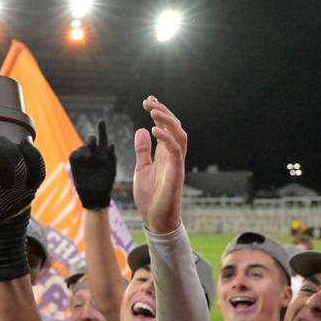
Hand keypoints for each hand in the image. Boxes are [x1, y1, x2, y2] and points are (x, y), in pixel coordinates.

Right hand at [69, 120, 116, 209]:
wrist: (95, 196)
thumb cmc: (106, 183)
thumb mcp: (112, 169)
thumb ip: (112, 157)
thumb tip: (111, 145)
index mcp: (103, 152)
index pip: (102, 138)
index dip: (101, 129)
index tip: (101, 121)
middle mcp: (93, 153)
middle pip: (90, 140)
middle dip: (91, 139)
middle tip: (93, 142)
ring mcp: (83, 158)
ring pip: (83, 147)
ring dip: (86, 149)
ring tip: (90, 156)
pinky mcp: (75, 163)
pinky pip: (74, 154)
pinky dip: (78, 155)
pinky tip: (84, 159)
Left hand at [132, 96, 185, 233]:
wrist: (155, 219)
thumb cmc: (150, 196)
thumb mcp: (141, 168)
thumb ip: (142, 150)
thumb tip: (142, 129)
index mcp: (165, 154)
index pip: (166, 128)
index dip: (158, 113)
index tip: (148, 100)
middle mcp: (174, 156)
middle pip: (175, 127)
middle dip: (163, 112)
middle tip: (149, 101)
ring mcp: (176, 164)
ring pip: (179, 135)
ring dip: (167, 121)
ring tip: (153, 111)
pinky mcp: (176, 173)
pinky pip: (176, 151)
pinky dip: (166, 139)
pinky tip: (154, 130)